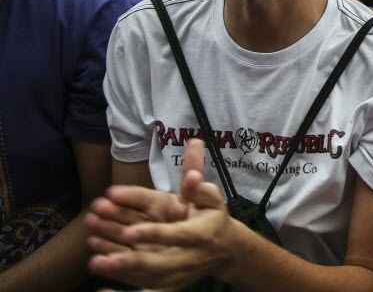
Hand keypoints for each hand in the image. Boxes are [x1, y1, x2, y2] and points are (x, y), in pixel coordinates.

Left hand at [88, 140, 233, 287]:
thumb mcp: (212, 198)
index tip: (130, 230)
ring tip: (95, 261)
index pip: (175, 234)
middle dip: (130, 259)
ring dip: (120, 271)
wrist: (225, 251)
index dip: (153, 234)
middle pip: (157, 263)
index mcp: (199, 234)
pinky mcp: (167, 286)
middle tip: (103, 255)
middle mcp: (187, 258)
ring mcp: (176, 275)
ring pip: (146, 278)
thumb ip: (197, 180)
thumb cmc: (214, 219)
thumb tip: (192, 147)